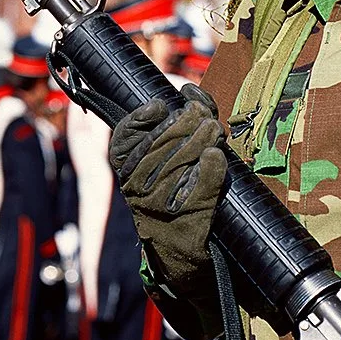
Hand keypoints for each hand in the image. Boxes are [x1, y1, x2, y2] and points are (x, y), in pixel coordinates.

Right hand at [108, 84, 227, 289]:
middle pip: (164, 140)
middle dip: (188, 120)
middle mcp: (136, 186)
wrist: (175, 247)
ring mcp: (161, 201)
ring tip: (214, 130)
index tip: (160, 106)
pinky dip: (213, 165)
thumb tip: (189, 91)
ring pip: (187, 156)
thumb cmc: (167, 190)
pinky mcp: (188, 214)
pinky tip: (216, 155)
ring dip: (206, 137)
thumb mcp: (154, 159)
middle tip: (203, 114)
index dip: (143, 117)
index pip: (126, 135)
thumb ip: (166, 125)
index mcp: (124, 169)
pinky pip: (204, 180)